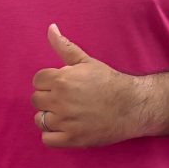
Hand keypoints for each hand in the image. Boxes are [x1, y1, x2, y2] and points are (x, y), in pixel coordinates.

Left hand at [30, 24, 154, 148]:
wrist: (132, 106)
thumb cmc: (108, 81)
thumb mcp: (86, 61)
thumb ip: (64, 46)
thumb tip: (50, 28)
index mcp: (61, 80)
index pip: (37, 81)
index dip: (49, 82)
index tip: (62, 85)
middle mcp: (60, 101)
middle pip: (36, 100)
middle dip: (49, 98)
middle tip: (66, 99)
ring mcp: (66, 121)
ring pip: (40, 119)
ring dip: (50, 117)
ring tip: (66, 114)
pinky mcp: (72, 139)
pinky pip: (47, 140)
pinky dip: (53, 136)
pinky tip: (66, 128)